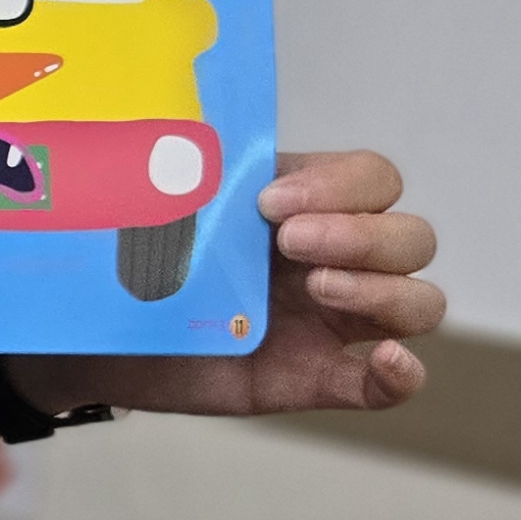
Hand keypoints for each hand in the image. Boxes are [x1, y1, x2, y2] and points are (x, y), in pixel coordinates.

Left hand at [16, 148, 445, 423]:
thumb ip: (207, 167)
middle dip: (360, 236)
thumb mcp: (176, 203)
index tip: (269, 202)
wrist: (102, 331)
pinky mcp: (318, 378)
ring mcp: (334, 322)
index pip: (374, 180)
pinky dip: (402, 373)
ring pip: (418, 303)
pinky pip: (387, 382)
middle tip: (289, 244)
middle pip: (412, 239)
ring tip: (314, 289)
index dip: (340, 186)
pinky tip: (387, 360)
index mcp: (311, 206)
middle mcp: (338, 259)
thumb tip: (204, 137)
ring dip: (381, 291)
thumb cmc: (143, 258)